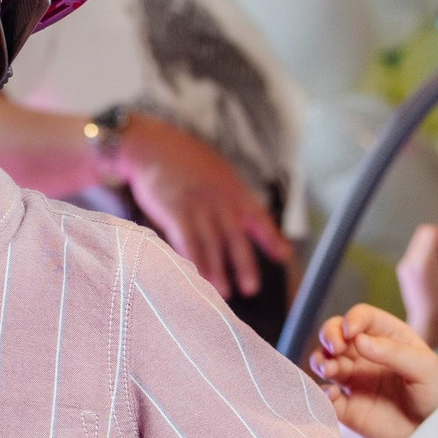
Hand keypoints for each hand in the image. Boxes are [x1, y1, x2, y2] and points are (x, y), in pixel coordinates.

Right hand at [115, 113, 293, 298]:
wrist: (154, 145)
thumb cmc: (185, 162)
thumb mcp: (216, 172)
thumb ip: (230, 195)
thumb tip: (244, 220)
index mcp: (233, 189)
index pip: (258, 216)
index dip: (271, 238)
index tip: (284, 257)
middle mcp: (218, 199)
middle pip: (235, 236)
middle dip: (244, 264)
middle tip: (250, 288)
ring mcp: (197, 204)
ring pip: (211, 243)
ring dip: (216, 269)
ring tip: (222, 292)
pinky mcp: (175, 210)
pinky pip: (187, 240)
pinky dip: (192, 260)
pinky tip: (195, 274)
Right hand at [307, 304, 437, 437]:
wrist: (435, 434)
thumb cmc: (436, 394)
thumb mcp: (425, 367)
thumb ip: (393, 352)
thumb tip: (358, 341)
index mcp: (387, 338)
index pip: (362, 317)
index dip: (352, 320)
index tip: (351, 333)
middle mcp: (365, 355)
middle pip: (335, 334)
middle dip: (329, 336)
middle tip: (335, 348)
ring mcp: (354, 380)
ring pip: (324, 361)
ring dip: (320, 361)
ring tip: (330, 370)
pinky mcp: (346, 406)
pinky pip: (324, 396)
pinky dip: (321, 393)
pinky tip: (333, 395)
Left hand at [396, 222, 437, 345]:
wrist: (428, 326)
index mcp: (425, 263)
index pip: (430, 232)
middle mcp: (411, 262)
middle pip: (422, 234)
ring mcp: (405, 267)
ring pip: (418, 243)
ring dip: (433, 244)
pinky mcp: (404, 272)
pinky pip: (415, 253)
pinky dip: (427, 253)